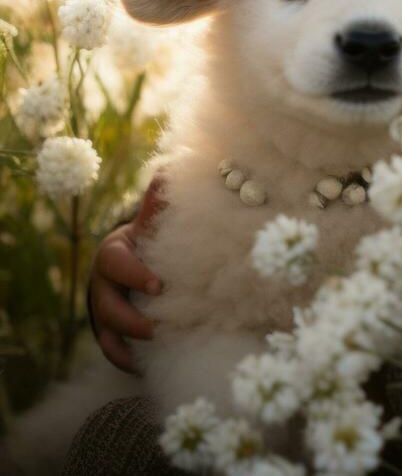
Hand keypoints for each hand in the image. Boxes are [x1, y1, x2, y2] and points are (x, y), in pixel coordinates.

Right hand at [89, 173, 166, 373]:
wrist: (138, 256)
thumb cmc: (150, 234)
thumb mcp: (153, 216)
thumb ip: (160, 196)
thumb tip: (170, 164)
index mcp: (114, 251)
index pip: (115, 262)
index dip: (134, 274)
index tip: (160, 286)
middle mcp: (102, 282)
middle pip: (105, 304)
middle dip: (129, 317)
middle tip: (157, 327)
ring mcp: (102, 307)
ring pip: (105, 329)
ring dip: (127, 340)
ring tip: (154, 346)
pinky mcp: (109, 329)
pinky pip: (110, 348)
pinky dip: (124, 358)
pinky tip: (144, 367)